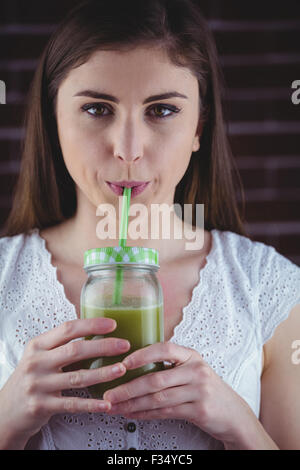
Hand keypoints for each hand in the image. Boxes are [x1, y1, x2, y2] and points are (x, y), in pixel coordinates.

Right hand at [0, 318, 129, 448]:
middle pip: (75, 350)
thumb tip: (96, 331)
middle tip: (124, 345)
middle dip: (103, 346)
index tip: (112, 324)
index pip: (67, 329)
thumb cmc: (31, 379)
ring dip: (103, 373)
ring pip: (77, 377)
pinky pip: (72, 404)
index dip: (91, 325)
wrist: (6, 410)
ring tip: (121, 369)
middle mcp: (37, 363)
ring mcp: (38, 385)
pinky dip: (91, 404)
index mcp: (38, 345)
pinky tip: (106, 403)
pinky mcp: (41, 406)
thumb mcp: (39, 357)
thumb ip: (61, 345)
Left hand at [103, 342, 255, 444]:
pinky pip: (165, 412)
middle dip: (129, 387)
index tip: (123, 363)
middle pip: (156, 379)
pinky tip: (133, 414)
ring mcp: (199, 391)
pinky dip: (145, 414)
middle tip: (110, 393)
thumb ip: (169, 366)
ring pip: (158, 398)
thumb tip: (132, 366)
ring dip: (133, 403)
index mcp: (191, 355)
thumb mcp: (192, 370)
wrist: (233, 413)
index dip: (142, 355)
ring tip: (116, 406)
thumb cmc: (205, 389)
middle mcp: (196, 370)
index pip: (164, 349)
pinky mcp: (199, 410)